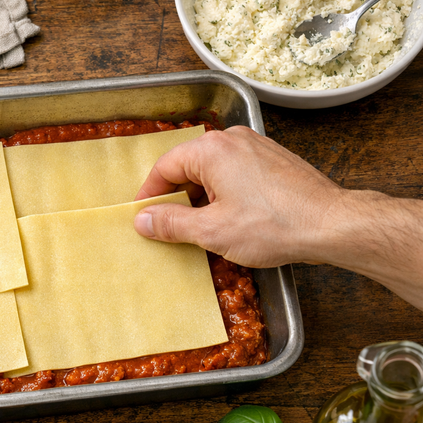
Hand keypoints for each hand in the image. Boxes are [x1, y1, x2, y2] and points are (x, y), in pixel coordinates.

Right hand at [132, 126, 422, 309]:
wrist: (331, 224)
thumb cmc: (273, 225)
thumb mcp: (211, 231)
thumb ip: (171, 223)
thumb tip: (143, 219)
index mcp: (211, 149)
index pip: (164, 167)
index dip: (150, 194)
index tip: (143, 216)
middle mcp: (232, 139)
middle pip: (188, 165)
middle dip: (176, 196)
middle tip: (170, 225)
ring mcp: (255, 146)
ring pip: (212, 169)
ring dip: (201, 196)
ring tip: (202, 226)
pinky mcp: (273, 159)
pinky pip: (235, 171)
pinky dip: (224, 192)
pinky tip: (231, 217)